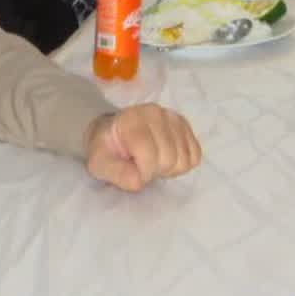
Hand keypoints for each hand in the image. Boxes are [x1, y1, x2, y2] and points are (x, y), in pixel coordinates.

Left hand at [84, 105, 201, 192]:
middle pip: (170, 158)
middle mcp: (156, 113)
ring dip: (170, 169)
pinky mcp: (184, 125)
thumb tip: (139, 181)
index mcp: (132, 120)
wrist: (113, 131)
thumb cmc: (106, 149)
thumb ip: (116, 173)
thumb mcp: (99, 164)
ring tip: (155, 162)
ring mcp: (173, 117)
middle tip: (143, 167)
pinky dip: (183, 163)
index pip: (150, 155)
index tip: (133, 173)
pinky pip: (195, 154)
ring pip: (185, 158)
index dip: (143, 173)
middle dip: (156, 171)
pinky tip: (168, 159)